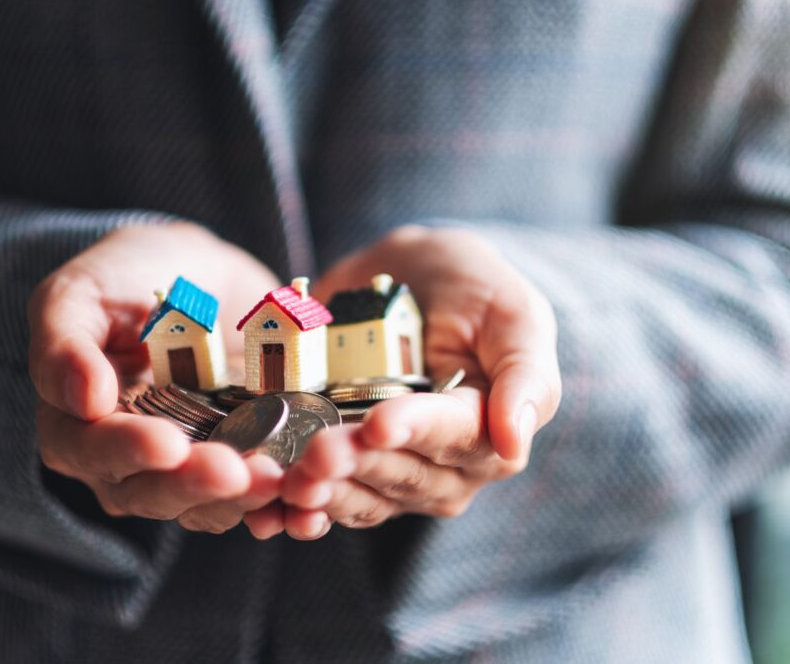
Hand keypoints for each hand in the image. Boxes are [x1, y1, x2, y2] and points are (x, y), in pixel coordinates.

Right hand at [30, 223, 285, 532]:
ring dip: (242, 499)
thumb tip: (83, 400)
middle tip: (236, 472)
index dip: (127, 451)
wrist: (198, 274)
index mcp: (74, 423)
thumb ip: (65, 341)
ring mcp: (185, 469)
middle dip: (194, 485)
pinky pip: (254, 497)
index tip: (168, 445)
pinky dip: (279, 498)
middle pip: (149, 492)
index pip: (90, 451)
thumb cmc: (126, 276)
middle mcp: (125, 461)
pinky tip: (304, 492)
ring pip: (205, 505)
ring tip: (278, 480)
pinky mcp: (239, 464)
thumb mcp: (82, 290)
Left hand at [269, 225, 561, 537]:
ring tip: (288, 480)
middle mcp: (444, 466)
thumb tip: (514, 443)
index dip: (415, 432)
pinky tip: (265, 511)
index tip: (378, 424)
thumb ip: (524, 375)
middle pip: (401, 474)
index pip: (455, 438)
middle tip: (317, 452)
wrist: (412, 277)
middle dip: (357, 464)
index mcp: (489, 430)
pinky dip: (292, 508)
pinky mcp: (346, 472)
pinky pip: (322, 501)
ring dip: (323, 493)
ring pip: (359, 496)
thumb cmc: (473, 290)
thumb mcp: (512, 313)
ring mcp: (391, 473)